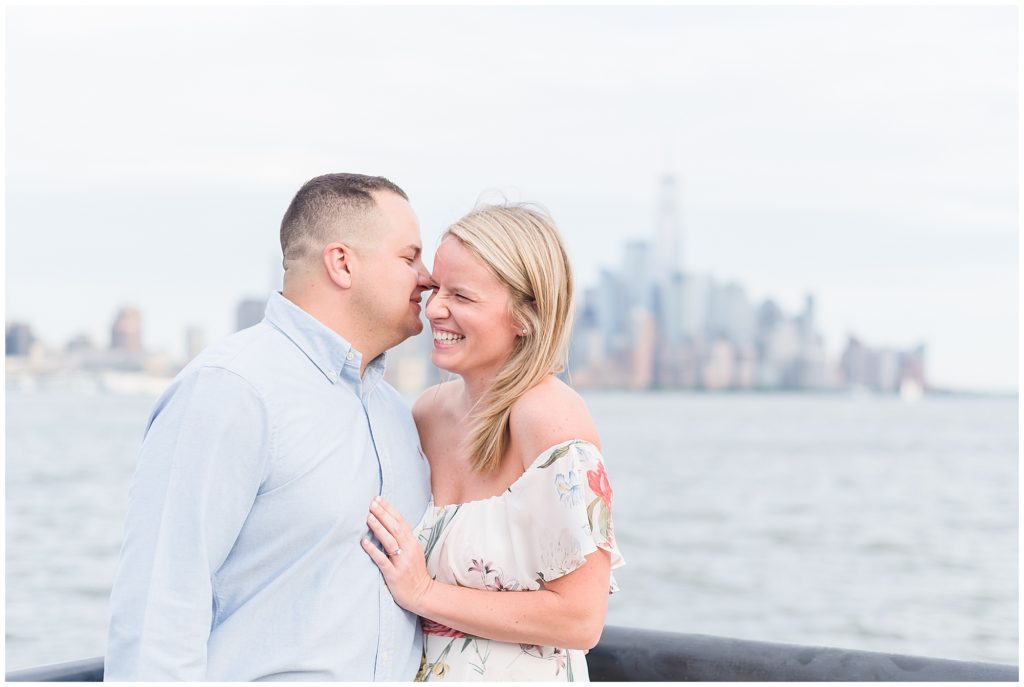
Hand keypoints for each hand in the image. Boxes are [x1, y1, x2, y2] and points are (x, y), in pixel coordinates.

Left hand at [361, 496, 433, 614]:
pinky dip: (373, 550)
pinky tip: (364, 542)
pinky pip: (382, 560)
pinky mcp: (394, 574)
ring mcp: (402, 562)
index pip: (401, 521)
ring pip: (390, 541)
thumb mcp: (413, 552)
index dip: (389, 509)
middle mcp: (408, 550)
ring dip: (378, 528)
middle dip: (383, 514)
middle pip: (395, 527)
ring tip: (368, 517)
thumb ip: (403, 539)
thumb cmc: (414, 572)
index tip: (379, 499)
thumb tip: (388, 524)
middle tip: (371, 503)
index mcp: (413, 542)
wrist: (422, 594)